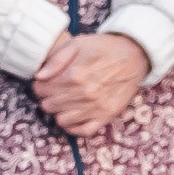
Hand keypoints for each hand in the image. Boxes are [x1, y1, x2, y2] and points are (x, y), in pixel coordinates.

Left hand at [25, 29, 147, 138]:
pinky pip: (83, 131)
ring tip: (62, 102)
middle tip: (52, 91)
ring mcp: (97, 107)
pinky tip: (71, 116)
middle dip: (46, 98)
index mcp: (76, 74)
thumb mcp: (78, 43)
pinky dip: (73, 127)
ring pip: (62, 119)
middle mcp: (86, 93)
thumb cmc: (104, 48)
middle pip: (49, 105)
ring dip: (58, 111)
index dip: (39, 85)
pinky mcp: (106, 116)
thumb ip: (56, 58)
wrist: (134, 56)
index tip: (43, 83)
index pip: (42, 88)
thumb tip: (40, 76)